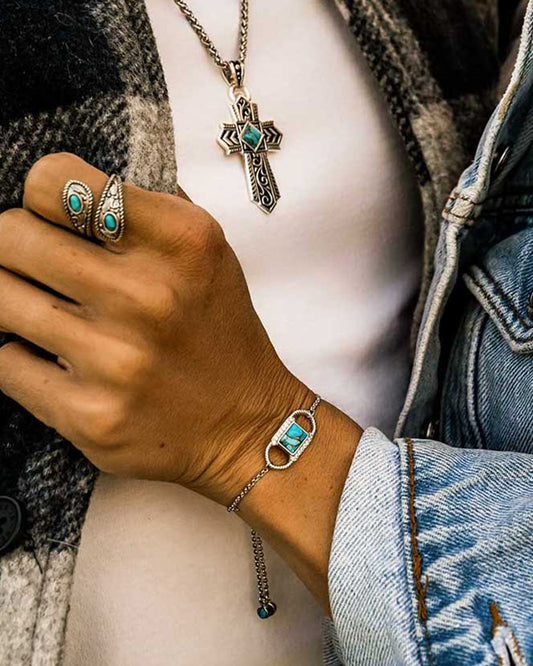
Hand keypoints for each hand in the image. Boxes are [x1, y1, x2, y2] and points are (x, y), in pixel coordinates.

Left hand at [0, 152, 312, 504]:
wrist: (244, 425)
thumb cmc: (218, 331)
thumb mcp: (208, 252)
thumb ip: (144, 210)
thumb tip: (63, 185)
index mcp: (181, 241)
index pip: (55, 181)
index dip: (43, 196)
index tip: (55, 218)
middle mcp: (148, 296)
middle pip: (11, 236)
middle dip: (16, 246)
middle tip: (38, 265)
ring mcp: (115, 360)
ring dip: (12, 299)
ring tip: (44, 309)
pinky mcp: (87, 414)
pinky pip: (3, 362)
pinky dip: (19, 356)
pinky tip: (52, 359)